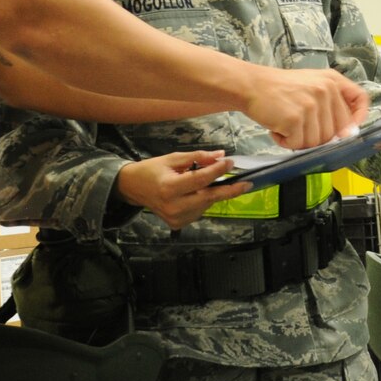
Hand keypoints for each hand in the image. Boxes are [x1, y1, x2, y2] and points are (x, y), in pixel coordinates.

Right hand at [115, 150, 241, 229]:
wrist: (133, 188)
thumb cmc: (152, 170)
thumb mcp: (173, 158)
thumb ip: (198, 157)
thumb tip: (221, 155)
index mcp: (170, 187)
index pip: (201, 179)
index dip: (217, 170)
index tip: (230, 162)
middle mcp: (173, 206)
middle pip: (208, 197)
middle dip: (229, 190)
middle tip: (247, 184)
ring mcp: (176, 218)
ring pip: (206, 205)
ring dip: (215, 194)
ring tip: (213, 182)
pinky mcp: (178, 224)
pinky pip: (199, 212)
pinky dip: (204, 201)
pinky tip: (198, 193)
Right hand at [236, 66, 368, 149]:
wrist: (251, 85)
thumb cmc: (281, 89)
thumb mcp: (312, 84)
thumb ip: (332, 103)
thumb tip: (347, 133)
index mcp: (332, 80)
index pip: (360, 99)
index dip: (358, 117)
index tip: (350, 130)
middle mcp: (325, 90)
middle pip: (337, 131)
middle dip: (318, 136)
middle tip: (299, 126)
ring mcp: (311, 105)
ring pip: (317, 141)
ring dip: (299, 140)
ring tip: (286, 124)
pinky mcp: (295, 119)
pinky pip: (297, 144)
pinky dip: (285, 142)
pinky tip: (278, 128)